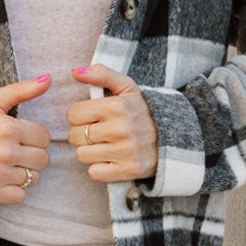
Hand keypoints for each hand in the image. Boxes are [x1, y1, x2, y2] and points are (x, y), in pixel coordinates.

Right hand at [0, 75, 51, 203]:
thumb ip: (22, 90)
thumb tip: (48, 79)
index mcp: (9, 128)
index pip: (44, 138)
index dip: (34, 137)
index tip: (20, 138)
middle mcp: (5, 152)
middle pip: (43, 160)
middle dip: (32, 155)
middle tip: (16, 152)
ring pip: (33, 178)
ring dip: (24, 173)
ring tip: (9, 165)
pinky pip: (20, 196)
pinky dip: (15, 190)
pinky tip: (4, 179)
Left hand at [67, 63, 158, 181]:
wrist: (172, 137)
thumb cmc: (141, 111)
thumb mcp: (126, 87)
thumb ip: (100, 74)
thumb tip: (74, 72)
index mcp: (117, 107)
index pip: (72, 114)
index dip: (79, 115)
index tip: (93, 117)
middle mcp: (120, 129)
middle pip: (75, 136)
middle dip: (83, 133)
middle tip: (99, 132)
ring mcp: (125, 152)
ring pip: (82, 155)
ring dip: (90, 151)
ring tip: (105, 145)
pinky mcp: (128, 171)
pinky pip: (94, 173)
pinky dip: (98, 168)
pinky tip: (110, 159)